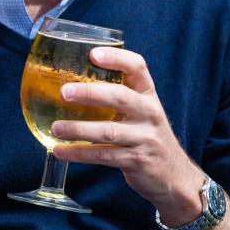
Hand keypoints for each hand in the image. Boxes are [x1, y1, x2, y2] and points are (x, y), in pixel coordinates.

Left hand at [50, 47, 203, 224]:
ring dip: (79, 129)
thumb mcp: (141, 111)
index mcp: (148, 95)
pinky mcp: (137, 161)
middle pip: (120, 97)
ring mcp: (145, 138)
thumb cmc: (147, 135)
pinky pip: (104, 156)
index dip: (116, 58)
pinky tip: (60, 151)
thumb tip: (71, 83)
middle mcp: (149, 113)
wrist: (174, 175)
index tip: (92, 54)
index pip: (137, 67)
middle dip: (90, 93)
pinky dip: (80, 153)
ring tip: (56, 127)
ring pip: (109, 131)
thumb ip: (117, 96)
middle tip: (64, 92)